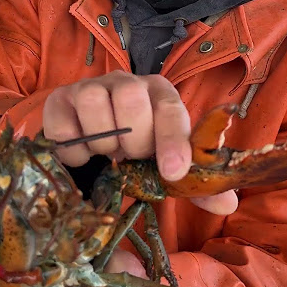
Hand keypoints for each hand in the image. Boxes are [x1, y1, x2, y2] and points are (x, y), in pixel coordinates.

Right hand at [43, 71, 237, 214]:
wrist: (93, 139)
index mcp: (160, 93)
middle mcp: (126, 82)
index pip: (171, 109)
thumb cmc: (137, 149)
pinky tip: (82, 156)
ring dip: (102, 139)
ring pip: (93, 99)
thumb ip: (194, 184)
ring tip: (106, 155)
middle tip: (131, 158)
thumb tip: (227, 204)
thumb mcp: (165, 164)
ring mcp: (91, 87)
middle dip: (133, 139)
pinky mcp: (59, 100)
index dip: (173, 141)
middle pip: (131, 97)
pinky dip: (72, 147)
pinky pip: (62, 121)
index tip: (173, 173)